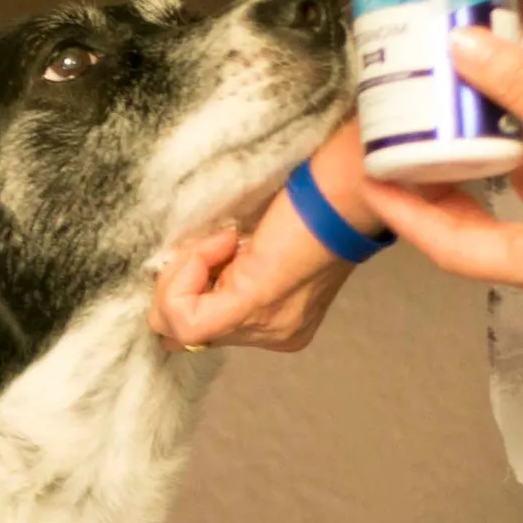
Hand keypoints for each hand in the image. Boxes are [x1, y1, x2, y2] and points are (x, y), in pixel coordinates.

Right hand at [150, 123, 370, 352]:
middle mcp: (275, 335)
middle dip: (178, 286)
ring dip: (185, 274)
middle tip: (213, 243)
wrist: (345, 186)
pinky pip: (187, 317)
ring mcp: (265, 327)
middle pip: (183, 336)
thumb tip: (182, 273)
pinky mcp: (251, 306)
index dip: (187, 285)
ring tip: (224, 240)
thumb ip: (228, 267)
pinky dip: (188, 271)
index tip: (224, 240)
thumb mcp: (259, 242)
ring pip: (178, 330)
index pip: (201, 330)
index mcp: (282, 321)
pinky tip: (223, 241)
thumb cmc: (310, 199)